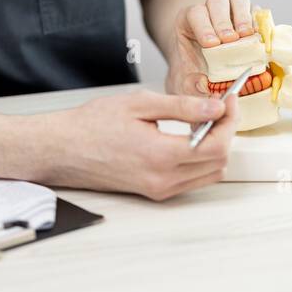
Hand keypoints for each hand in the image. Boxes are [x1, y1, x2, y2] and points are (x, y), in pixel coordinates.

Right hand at [36, 90, 240, 199]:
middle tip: (220, 107)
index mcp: (161, 156)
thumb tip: (216, 107)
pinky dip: (200, 159)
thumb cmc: (92, 125)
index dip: (230, 120)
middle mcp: (163, 180)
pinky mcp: (153, 192)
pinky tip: (190, 137)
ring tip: (206, 120)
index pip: (217, 145)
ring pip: (209, 174)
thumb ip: (183, 107)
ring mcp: (158, 190)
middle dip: (226, 132)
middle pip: (219, 162)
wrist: (61, 149)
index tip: (229, 99)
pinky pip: (191, 180)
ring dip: (215, 147)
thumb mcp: (140, 104)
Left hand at [165, 0, 255, 95]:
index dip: (203, 26)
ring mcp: (233, 12)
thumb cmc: (193, 75)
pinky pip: (258, 12)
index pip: (195, 13)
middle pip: (217, 0)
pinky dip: (260, 22)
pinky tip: (260, 38)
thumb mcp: (185, 83)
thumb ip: (189, 85)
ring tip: (247, 36)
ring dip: (243, 15)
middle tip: (230, 40)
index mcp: (190, 22)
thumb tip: (202, 84)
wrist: (209, 76)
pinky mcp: (252, 19)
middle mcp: (212, 11)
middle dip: (223, 20)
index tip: (211, 44)